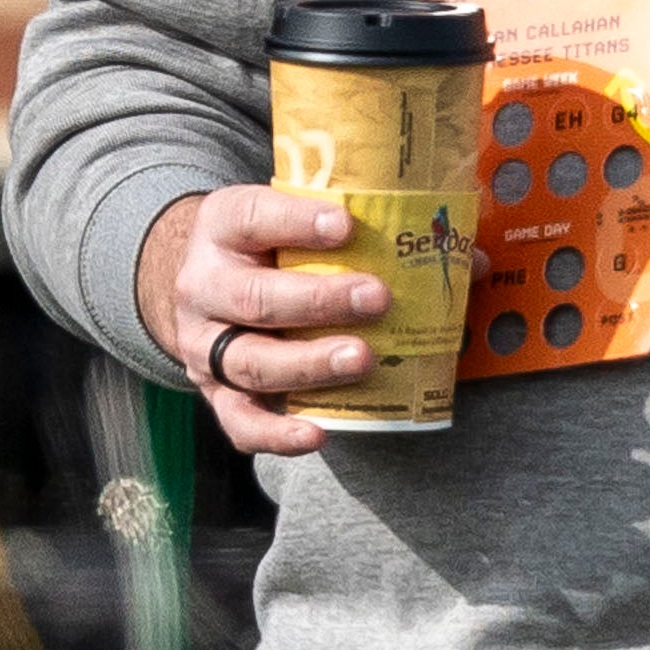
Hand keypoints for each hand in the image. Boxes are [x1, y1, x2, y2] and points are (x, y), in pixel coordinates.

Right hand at [137, 186, 383, 458]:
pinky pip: (240, 421)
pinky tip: (317, 434)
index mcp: (220, 227)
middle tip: (377, 298)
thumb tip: (447, 239)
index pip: (251, 218)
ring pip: (252, 362)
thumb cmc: (266, 246)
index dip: (296, 222)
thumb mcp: (284, 215)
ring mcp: (203, 345)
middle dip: (319, 301)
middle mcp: (202, 286)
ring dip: (310, 364)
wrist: (207, 286)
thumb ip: (340, 218)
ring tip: (363, 359)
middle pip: (254, 298)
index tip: (345, 225)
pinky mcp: (214, 392)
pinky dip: (277, 434)